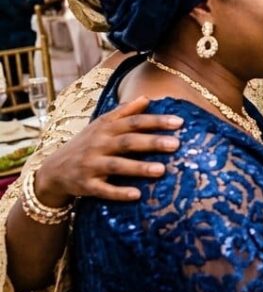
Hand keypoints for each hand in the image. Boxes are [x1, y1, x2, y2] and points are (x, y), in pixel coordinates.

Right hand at [34, 97, 182, 205]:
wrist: (53, 170)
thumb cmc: (86, 144)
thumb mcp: (102, 125)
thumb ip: (124, 112)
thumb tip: (147, 97)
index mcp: (105, 129)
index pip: (133, 122)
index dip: (156, 121)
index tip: (179, 122)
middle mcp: (98, 145)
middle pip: (127, 142)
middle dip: (152, 142)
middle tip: (176, 144)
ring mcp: (91, 165)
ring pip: (117, 166)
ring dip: (139, 168)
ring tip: (162, 170)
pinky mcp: (86, 185)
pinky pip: (103, 190)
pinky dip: (119, 192)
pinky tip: (137, 195)